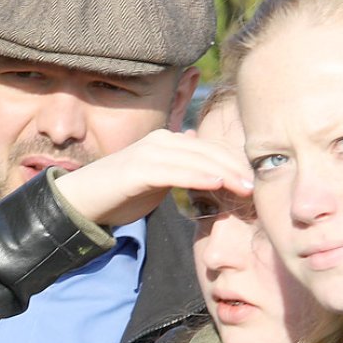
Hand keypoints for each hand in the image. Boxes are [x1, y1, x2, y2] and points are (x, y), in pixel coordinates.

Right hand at [51, 129, 252, 227]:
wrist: (83, 201)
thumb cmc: (122, 193)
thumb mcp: (160, 181)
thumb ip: (182, 171)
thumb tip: (207, 165)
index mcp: (169, 141)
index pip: (211, 149)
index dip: (235, 162)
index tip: (256, 179)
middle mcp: (161, 140)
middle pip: (209, 151)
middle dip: (236, 166)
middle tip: (259, 183)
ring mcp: (149, 152)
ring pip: (196, 159)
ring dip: (224, 172)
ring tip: (246, 186)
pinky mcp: (138, 169)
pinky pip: (174, 171)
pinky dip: (197, 176)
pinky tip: (216, 183)